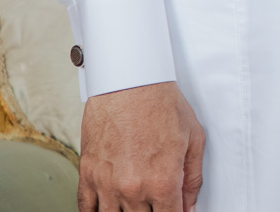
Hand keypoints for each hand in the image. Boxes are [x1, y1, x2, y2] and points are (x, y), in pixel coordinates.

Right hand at [78, 80, 205, 211]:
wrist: (129, 82)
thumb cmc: (161, 104)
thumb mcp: (194, 139)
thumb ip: (193, 178)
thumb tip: (191, 205)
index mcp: (163, 181)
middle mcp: (133, 188)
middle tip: (157, 204)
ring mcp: (107, 184)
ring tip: (135, 205)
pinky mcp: (88, 174)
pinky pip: (85, 209)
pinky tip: (107, 210)